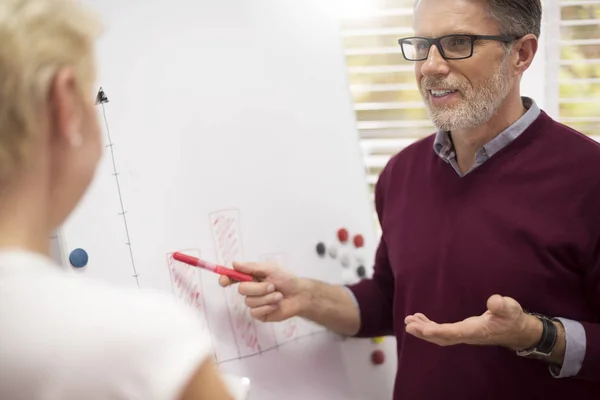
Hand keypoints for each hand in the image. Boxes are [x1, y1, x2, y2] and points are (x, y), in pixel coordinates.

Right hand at [219, 261, 305, 321]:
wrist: (300, 295)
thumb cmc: (287, 280)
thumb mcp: (270, 268)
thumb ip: (251, 267)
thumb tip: (234, 263)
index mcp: (251, 277)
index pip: (233, 278)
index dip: (226, 279)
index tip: (224, 280)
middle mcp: (251, 290)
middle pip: (241, 290)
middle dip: (258, 288)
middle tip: (272, 286)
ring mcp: (254, 303)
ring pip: (249, 302)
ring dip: (267, 298)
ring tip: (278, 295)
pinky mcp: (259, 314)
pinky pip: (255, 312)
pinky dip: (268, 306)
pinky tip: (276, 304)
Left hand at [404, 295, 541, 349]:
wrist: (516, 330)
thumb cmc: (512, 318)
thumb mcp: (511, 309)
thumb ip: (502, 306)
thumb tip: (494, 301)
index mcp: (476, 331)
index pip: (454, 333)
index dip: (438, 332)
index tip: (423, 330)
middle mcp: (467, 335)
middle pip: (442, 337)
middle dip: (424, 333)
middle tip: (409, 325)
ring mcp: (463, 334)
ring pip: (440, 336)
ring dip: (424, 329)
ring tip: (409, 321)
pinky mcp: (462, 331)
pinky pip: (442, 332)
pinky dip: (430, 326)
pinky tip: (420, 319)